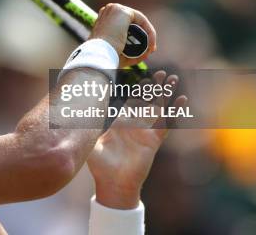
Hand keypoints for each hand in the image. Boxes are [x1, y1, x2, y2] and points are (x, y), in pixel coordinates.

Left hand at [86, 70, 186, 208]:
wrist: (112, 183)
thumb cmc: (99, 163)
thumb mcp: (90, 139)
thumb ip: (86, 124)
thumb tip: (74, 106)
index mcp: (119, 120)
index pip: (130, 99)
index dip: (137, 87)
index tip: (142, 73)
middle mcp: (133, 123)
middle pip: (147, 101)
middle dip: (155, 86)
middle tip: (162, 72)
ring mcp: (145, 131)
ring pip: (158, 109)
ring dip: (166, 94)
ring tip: (173, 80)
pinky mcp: (153, 141)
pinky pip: (166, 125)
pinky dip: (173, 113)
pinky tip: (181, 101)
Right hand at [89, 3, 156, 68]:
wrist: (98, 54)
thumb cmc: (105, 56)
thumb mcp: (117, 52)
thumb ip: (130, 50)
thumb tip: (146, 52)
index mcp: (103, 20)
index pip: (125, 24)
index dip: (136, 36)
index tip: (144, 51)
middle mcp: (108, 11)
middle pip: (133, 22)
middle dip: (144, 35)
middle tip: (150, 50)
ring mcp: (114, 9)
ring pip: (139, 20)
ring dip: (148, 34)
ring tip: (151, 49)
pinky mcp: (123, 11)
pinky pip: (142, 20)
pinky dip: (149, 32)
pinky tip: (151, 43)